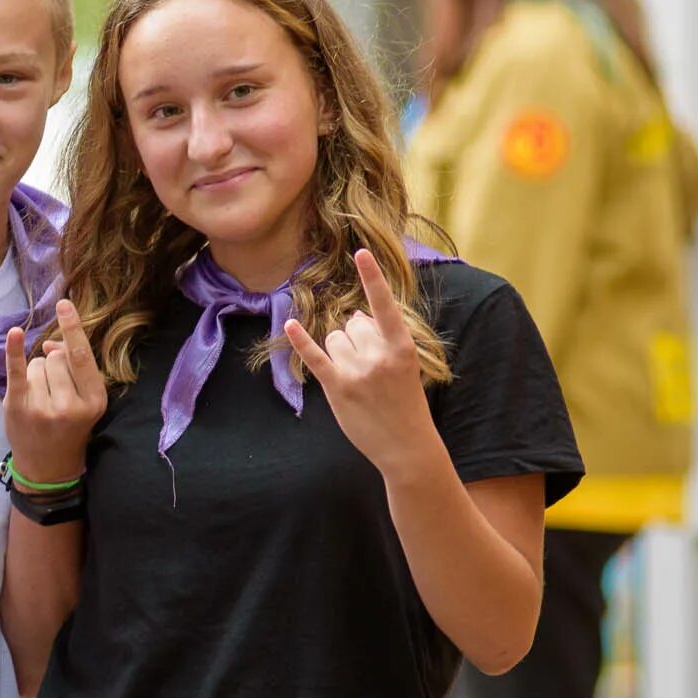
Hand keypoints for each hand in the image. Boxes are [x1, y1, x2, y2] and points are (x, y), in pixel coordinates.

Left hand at [3, 300, 106, 485]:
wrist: (49, 467)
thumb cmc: (69, 428)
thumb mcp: (83, 401)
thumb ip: (74, 370)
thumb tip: (52, 344)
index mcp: (94, 400)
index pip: (81, 356)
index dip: (72, 329)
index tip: (65, 304)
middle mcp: (70, 405)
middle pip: (56, 357)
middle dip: (53, 365)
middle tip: (54, 394)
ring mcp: (43, 409)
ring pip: (37, 364)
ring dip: (36, 374)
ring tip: (40, 400)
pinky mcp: (18, 408)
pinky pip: (16, 371)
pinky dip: (13, 351)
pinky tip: (13, 334)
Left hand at [283, 247, 438, 479]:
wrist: (407, 446)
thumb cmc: (406, 403)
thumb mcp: (404, 366)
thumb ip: (381, 338)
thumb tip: (354, 315)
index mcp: (401, 347)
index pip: (384, 305)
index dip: (372, 277)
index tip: (361, 251)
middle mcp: (378, 355)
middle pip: (352, 325)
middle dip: (356, 339)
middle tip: (371, 369)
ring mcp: (357, 372)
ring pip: (334, 340)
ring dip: (340, 353)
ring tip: (359, 380)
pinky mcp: (338, 387)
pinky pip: (315, 356)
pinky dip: (301, 340)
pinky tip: (290, 324)